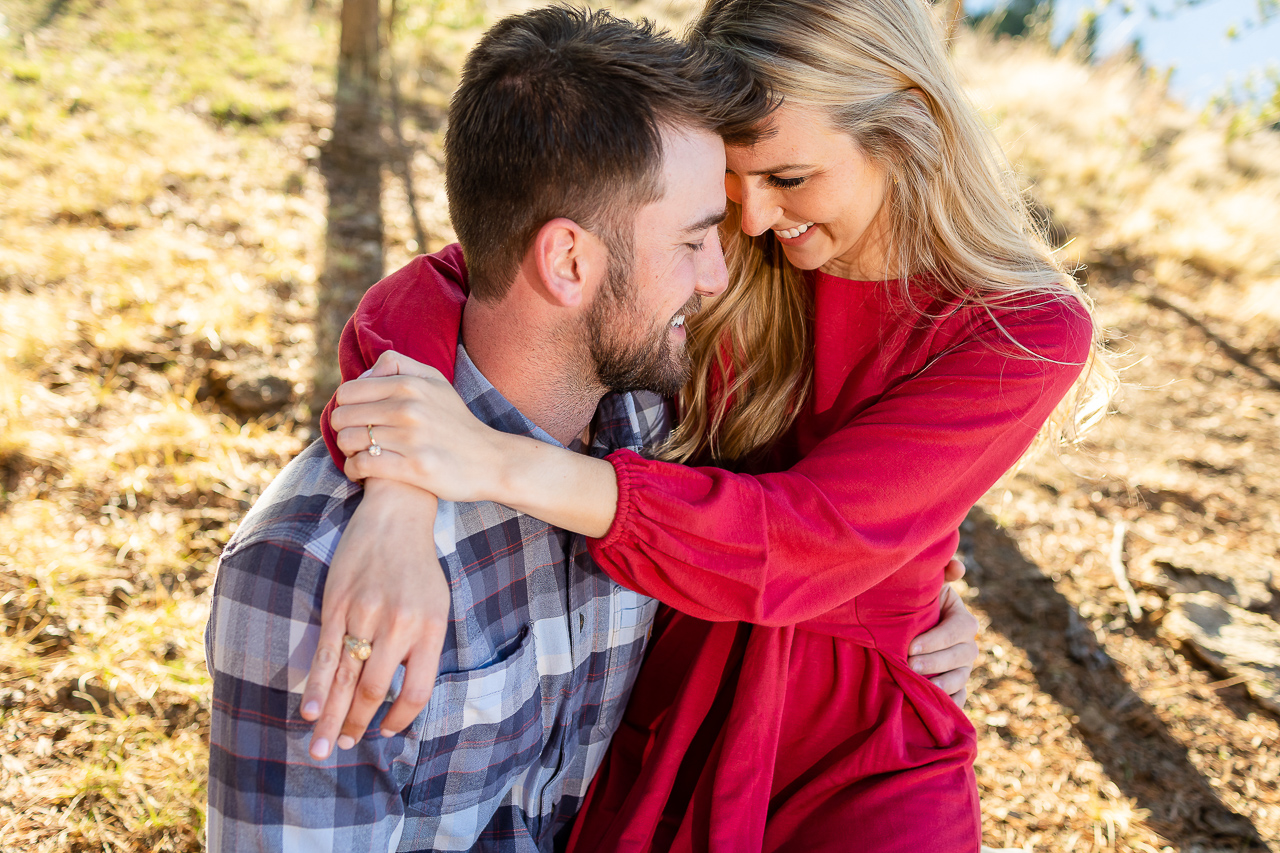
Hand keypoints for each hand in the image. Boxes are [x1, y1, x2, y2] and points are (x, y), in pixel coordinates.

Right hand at [300, 480, 449, 758]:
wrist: (396, 516)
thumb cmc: (419, 567)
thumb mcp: (435, 606)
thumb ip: (421, 648)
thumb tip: (398, 695)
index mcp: (429, 627)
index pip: (416, 690)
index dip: (401, 717)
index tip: (386, 731)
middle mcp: (397, 624)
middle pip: (374, 689)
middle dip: (356, 724)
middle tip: (343, 748)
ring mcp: (364, 614)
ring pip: (344, 677)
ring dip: (331, 717)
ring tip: (321, 748)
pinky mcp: (338, 604)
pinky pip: (325, 652)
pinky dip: (316, 685)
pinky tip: (309, 710)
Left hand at [331, 350, 504, 502]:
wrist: (490, 460)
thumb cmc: (455, 421)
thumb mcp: (435, 381)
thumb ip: (398, 366)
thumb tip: (365, 373)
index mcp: (410, 385)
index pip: (347, 392)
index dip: (345, 407)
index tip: (357, 420)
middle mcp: (409, 408)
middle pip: (342, 417)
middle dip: (342, 431)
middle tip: (356, 441)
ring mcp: (412, 439)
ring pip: (348, 442)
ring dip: (347, 453)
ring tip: (359, 456)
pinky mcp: (415, 468)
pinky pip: (363, 466)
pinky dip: (354, 471)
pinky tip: (362, 473)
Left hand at [907, 557, 978, 706]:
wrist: (902, 627)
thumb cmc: (914, 604)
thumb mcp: (926, 586)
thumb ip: (941, 572)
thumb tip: (957, 566)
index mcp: (962, 619)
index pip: (959, 630)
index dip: (938, 639)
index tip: (911, 646)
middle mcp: (967, 645)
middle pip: (962, 656)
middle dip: (936, 662)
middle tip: (910, 665)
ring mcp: (962, 668)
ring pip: (961, 678)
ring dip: (944, 684)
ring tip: (923, 688)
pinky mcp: (955, 686)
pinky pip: (959, 698)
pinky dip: (951, 704)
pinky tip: (936, 708)